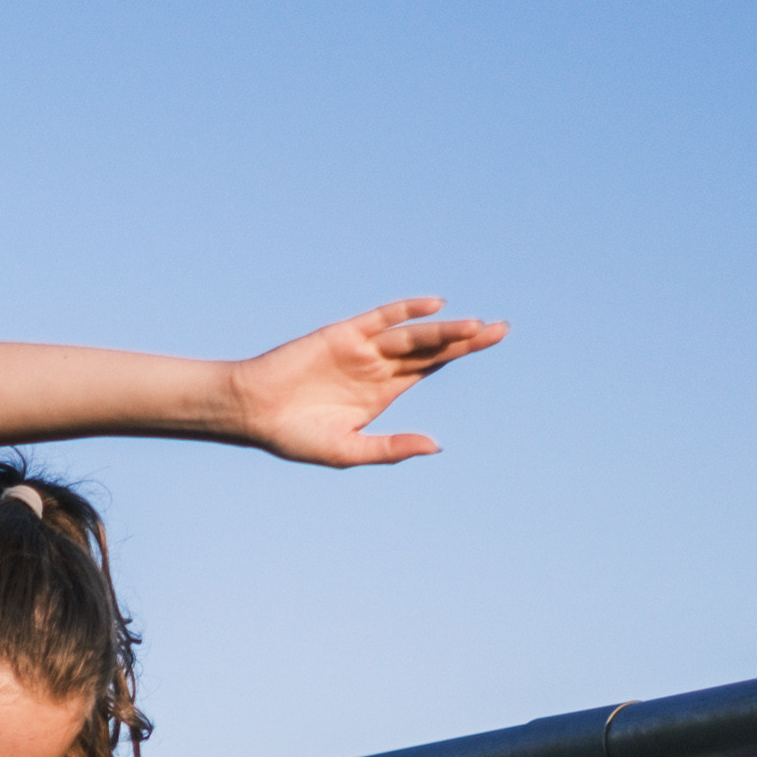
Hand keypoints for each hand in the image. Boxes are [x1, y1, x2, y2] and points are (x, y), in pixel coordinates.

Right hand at [229, 298, 507, 467]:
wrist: (254, 413)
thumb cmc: (295, 436)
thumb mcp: (347, 451)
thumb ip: (390, 449)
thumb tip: (436, 446)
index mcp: (382, 393)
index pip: (430, 368)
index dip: (461, 353)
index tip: (493, 341)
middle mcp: (378, 367)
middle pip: (431, 349)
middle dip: (465, 340)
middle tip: (501, 330)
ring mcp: (362, 349)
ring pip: (412, 337)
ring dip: (443, 331)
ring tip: (477, 327)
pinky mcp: (343, 335)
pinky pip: (381, 319)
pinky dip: (406, 311)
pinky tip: (434, 306)